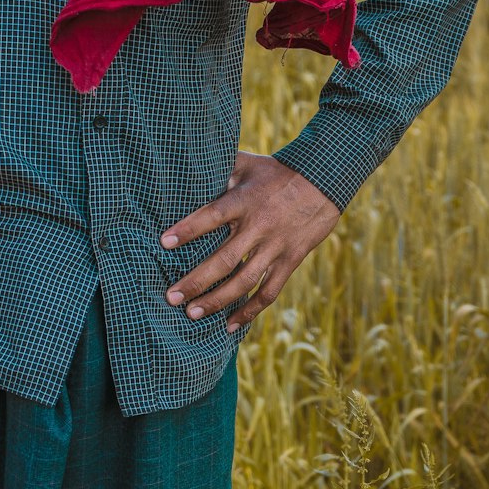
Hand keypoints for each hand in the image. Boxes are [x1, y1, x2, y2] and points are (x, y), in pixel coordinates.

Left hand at [159, 150, 339, 330]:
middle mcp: (259, 227)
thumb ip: (220, 167)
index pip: (212, 215)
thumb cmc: (277, 171)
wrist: (323, 181)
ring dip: (217, 300)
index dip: (189, 229)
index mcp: (244, 201)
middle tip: (171, 297)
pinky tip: (230, 324)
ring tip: (192, 314)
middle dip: (196, 281)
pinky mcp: (290, 261)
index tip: (164, 242)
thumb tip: (188, 166)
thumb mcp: (248, 164)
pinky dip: (250, 310)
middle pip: (224, 259)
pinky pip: (269, 292)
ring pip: (244, 281)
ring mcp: (275, 247)